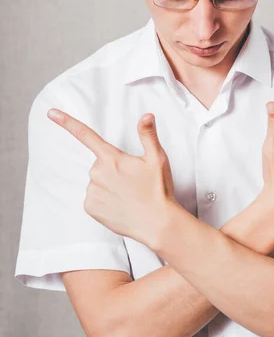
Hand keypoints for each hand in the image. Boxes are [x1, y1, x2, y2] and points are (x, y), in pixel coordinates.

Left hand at [46, 108, 177, 249]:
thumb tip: (147, 115)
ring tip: (129, 195)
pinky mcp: (90, 208)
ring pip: (97, 181)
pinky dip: (105, 200)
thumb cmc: (158, 189)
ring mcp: (92, 191)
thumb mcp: (157, 158)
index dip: (66, 122)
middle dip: (113, 168)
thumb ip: (148, 135)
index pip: (85, 134)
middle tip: (133, 180)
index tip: (51, 112)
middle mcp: (97, 173)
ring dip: (109, 185)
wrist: (157, 224)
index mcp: (111, 158)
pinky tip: (120, 204)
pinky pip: (94, 198)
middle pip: (100, 164)